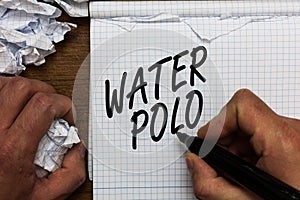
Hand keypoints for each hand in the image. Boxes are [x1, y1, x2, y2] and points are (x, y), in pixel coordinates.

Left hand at [0, 77, 85, 199]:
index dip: (62, 105)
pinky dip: (6, 92)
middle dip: (46, 92)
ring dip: (24, 90)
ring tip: (32, 105)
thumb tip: (78, 149)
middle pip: (22, 87)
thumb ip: (71, 175)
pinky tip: (14, 105)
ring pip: (4, 84)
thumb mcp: (45, 197)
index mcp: (12, 150)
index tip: (66, 116)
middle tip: (51, 107)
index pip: (42, 105)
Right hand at [185, 89, 299, 199]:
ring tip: (239, 168)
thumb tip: (195, 161)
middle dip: (224, 137)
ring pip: (251, 123)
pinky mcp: (295, 137)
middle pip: (243, 114)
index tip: (209, 140)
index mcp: (284, 143)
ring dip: (236, 144)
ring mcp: (296, 133)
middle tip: (222, 160)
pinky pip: (262, 130)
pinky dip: (249, 147)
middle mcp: (294, 131)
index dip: (218, 122)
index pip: (242, 105)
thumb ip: (210, 183)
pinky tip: (251, 167)